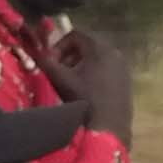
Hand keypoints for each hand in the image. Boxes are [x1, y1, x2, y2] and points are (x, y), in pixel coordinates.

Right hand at [39, 19, 134, 139]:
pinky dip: (93, 73)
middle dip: (69, 55)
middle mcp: (115, 53)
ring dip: (80, 64)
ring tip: (70, 80)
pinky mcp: (126, 80)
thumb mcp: (61, 78)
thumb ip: (46, 62)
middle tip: (59, 69)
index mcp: (100, 48)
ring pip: (97, 58)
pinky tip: (85, 89)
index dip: (59, 45)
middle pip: (87, 45)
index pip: (75, 35)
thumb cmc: (83, 99)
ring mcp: (123, 67)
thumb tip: (36, 54)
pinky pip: (106, 69)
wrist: (108, 127)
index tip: (51, 61)